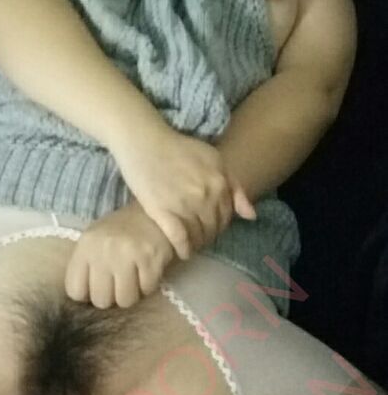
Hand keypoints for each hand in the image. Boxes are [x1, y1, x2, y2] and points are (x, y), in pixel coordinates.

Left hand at [64, 201, 174, 307]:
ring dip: (131, 294)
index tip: (97, 286)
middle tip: (118, 284)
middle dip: (111, 298)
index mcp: (85, 246)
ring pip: (124, 300)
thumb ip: (86, 266)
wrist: (154, 211)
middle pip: (100, 300)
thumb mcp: (95, 240)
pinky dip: (148, 286)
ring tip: (134, 279)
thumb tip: (85, 298)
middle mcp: (103, 251)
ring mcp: (127, 255)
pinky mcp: (150, 258)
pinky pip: (146, 290)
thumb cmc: (121, 230)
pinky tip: (148, 272)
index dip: (87, 294)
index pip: (74, 290)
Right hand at [112, 123, 255, 260]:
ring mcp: (185, 205)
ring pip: (198, 236)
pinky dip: (183, 249)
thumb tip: (251, 216)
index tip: (210, 228)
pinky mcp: (163, 212)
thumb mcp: (214, 159)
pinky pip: (179, 239)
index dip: (219, 225)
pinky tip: (182, 252)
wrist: (144, 142)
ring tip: (191, 244)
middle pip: (213, 228)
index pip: (227, 216)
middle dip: (208, 236)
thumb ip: (234, 186)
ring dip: (197, 244)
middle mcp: (206, 195)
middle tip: (199, 237)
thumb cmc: (178, 148)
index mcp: (220, 182)